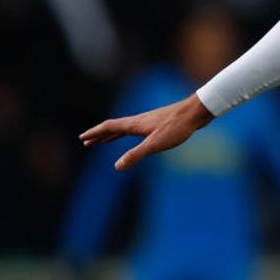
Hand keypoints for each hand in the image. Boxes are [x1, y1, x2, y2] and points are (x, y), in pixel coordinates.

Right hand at [79, 94, 214, 169]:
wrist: (196, 112)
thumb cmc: (177, 127)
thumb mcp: (155, 144)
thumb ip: (136, 155)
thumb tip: (117, 167)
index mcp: (135, 124)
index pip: (109, 127)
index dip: (95, 133)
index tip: (82, 138)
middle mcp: (139, 121)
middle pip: (114, 127)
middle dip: (99, 135)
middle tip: (87, 142)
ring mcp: (149, 121)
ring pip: (125, 128)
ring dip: (112, 135)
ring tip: (103, 142)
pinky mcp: (158, 123)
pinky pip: (136, 129)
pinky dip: (128, 134)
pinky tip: (135, 137)